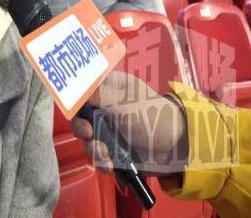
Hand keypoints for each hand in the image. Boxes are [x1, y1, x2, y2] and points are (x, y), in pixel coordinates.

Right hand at [71, 71, 186, 173]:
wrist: (176, 148)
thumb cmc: (152, 116)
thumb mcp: (123, 104)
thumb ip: (97, 95)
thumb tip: (73, 85)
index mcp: (109, 87)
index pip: (83, 89)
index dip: (75, 100)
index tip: (74, 110)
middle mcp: (106, 106)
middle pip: (81, 116)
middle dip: (82, 127)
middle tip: (88, 133)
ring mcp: (110, 128)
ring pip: (88, 138)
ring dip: (93, 148)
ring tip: (105, 154)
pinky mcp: (114, 148)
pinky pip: (98, 154)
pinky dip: (101, 161)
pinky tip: (109, 165)